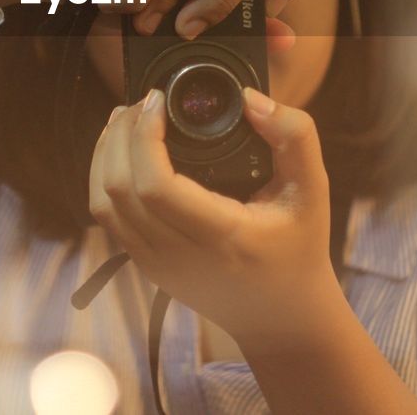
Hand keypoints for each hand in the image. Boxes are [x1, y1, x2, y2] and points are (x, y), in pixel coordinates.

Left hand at [88, 85, 335, 344]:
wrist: (282, 317)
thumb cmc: (299, 247)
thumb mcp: (313, 189)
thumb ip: (294, 137)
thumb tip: (250, 99)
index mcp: (221, 237)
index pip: (156, 187)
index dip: (144, 136)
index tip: (158, 99)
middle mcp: (180, 257)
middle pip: (118, 190)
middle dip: (121, 135)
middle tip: (143, 100)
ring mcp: (157, 265)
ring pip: (103, 204)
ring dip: (106, 153)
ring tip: (127, 118)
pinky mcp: (146, 266)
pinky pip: (108, 218)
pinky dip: (105, 177)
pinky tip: (124, 150)